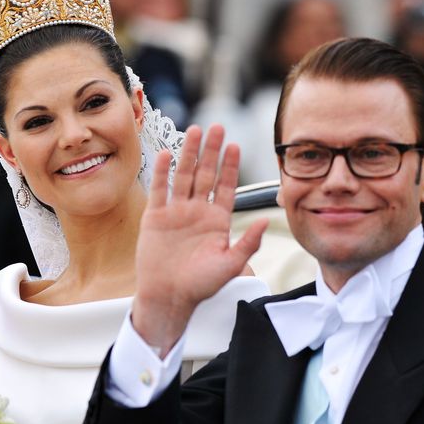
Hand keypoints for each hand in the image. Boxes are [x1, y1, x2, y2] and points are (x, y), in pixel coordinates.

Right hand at [131, 124, 267, 353]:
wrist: (168, 297)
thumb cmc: (201, 285)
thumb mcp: (231, 264)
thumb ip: (249, 242)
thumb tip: (268, 220)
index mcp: (217, 221)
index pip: (226, 187)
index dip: (230, 166)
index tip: (235, 146)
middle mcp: (197, 212)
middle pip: (205, 174)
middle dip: (211, 151)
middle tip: (217, 127)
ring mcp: (176, 212)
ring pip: (183, 176)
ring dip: (189, 154)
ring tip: (195, 131)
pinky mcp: (155, 217)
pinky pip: (160, 190)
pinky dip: (163, 172)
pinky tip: (168, 154)